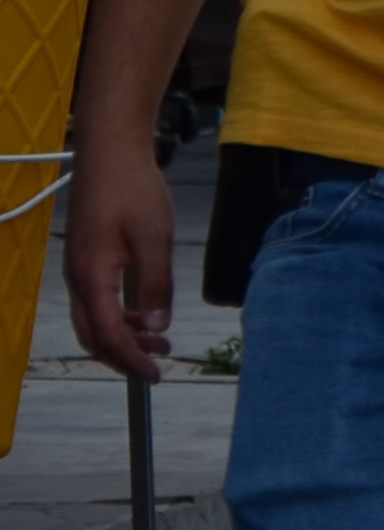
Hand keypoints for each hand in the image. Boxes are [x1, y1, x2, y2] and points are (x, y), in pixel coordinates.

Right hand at [62, 135, 171, 382]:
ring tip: (159, 340)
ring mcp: (78, 268)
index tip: (154, 374)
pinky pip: (97, 300)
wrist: (110, 154)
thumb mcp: (155, 238)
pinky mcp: (86, 258)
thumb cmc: (132, 190)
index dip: (130, 360)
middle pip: (94, 335)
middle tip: (157, 365)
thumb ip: (156, 285)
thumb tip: (158, 325)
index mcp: (92, 277)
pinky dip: (119, 315)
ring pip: (94, 319)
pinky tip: (145, 313)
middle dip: (124, 356)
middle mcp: (78, 278)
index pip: (108, 335)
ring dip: (124, 336)